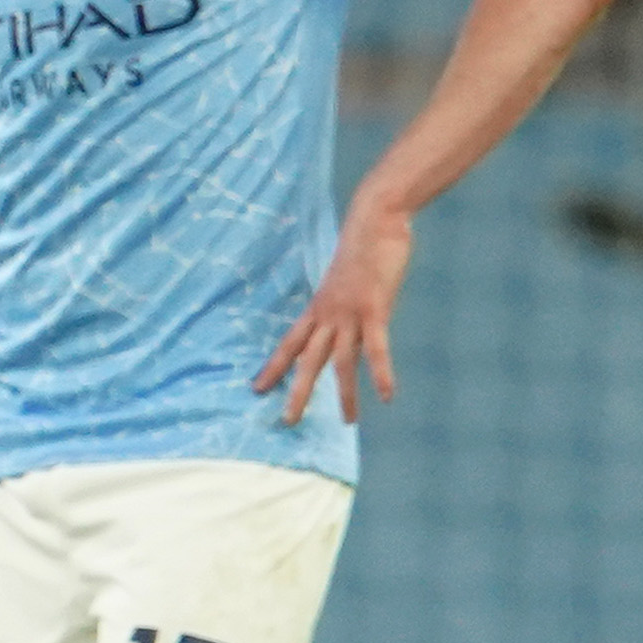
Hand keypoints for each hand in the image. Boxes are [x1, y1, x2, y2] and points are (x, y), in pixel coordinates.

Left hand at [256, 200, 413, 425]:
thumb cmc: (361, 249)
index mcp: (317, 308)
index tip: (256, 389)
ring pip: (341, 361)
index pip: (288, 343)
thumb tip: (340, 315)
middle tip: (286, 422)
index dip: (272, 367)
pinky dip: (381, 373)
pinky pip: (377, 348)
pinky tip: (387, 395)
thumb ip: (340, 302)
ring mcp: (349, 313)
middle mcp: (327, 314)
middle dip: (297, 392)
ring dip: (344, 394)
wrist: (373, 220)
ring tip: (347, 423)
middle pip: (306, 360)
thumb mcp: (342, 281)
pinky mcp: (374, 308)